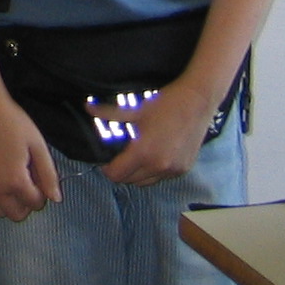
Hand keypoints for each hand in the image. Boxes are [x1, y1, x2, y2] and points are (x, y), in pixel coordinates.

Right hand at [0, 88, 63, 221]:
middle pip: (16, 214)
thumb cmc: (13, 123)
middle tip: (30, 184)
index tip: (41, 179)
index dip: (43, 194)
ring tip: (13, 185)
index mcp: (16, 180)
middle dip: (27, 204)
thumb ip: (49, 175)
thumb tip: (56, 198)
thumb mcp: (38, 146)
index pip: (35, 203)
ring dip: (9, 204)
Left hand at [97, 78, 214, 186]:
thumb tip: (87, 108)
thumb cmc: (165, 104)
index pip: (117, 175)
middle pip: (130, 181)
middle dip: (121, 172)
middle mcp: (158, 166)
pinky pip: (162, 178)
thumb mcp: (135, 109)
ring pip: (146, 182)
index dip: (107, 169)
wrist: (197, 102)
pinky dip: (153, 172)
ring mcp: (173, 170)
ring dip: (137, 174)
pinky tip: (153, 156)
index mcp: (143, 153)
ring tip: (136, 157)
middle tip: (119, 157)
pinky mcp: (184, 170)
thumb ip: (110, 114)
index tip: (106, 160)